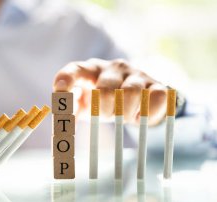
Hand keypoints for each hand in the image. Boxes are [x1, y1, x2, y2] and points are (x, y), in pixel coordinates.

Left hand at [53, 58, 167, 125]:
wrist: (134, 100)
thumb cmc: (100, 102)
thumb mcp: (82, 106)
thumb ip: (70, 110)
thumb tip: (61, 118)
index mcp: (89, 70)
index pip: (74, 71)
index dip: (65, 81)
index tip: (59, 92)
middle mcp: (112, 68)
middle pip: (105, 90)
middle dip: (102, 110)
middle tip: (104, 116)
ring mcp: (136, 74)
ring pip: (132, 93)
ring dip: (124, 113)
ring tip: (122, 117)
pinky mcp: (157, 85)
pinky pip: (157, 98)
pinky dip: (148, 113)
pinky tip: (139, 116)